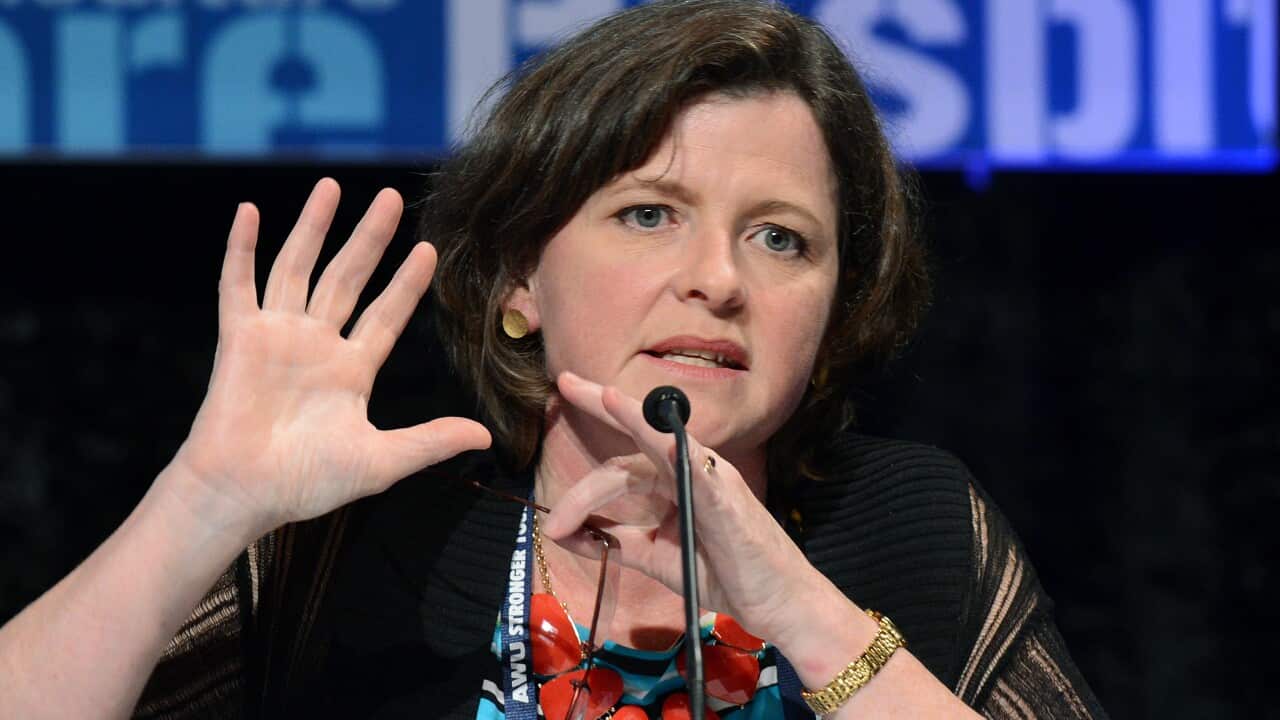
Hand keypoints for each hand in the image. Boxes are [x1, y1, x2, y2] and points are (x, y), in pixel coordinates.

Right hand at [168, 179, 490, 537]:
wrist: (244, 494)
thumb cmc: (307, 483)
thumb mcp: (381, 461)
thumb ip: (430, 441)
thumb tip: (485, 436)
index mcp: (351, 371)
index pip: (386, 315)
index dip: (407, 284)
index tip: (428, 249)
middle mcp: (316, 345)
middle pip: (348, 277)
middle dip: (370, 238)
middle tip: (393, 198)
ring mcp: (277, 337)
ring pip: (298, 268)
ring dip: (314, 227)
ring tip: (332, 185)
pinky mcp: (239, 338)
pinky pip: (238, 285)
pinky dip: (242, 249)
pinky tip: (249, 212)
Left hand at [541, 371, 826, 645]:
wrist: (777, 601)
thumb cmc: (725, 573)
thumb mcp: (655, 556)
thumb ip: (614, 541)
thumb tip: (562, 532)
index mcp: (674, 482)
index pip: (624, 459)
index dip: (592, 437)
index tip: (564, 392)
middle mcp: (692, 471)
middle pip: (633, 447)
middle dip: (598, 410)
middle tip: (565, 382)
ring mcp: (711, 480)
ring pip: (665, 444)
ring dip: (633, 419)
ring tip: (603, 396)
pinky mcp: (727, 500)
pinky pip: (700, 471)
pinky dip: (681, 453)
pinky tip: (663, 439)